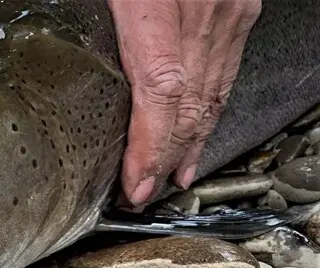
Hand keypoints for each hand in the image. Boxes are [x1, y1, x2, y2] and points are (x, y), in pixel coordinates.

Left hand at [107, 0, 261, 205]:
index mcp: (157, 12)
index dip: (150, 148)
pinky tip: (201, 131)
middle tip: (143, 193)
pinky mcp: (240, 10)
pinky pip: (226, 73)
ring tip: (173, 177)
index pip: (160, 96)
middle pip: (187, 107)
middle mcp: (202, 16)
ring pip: (211, 96)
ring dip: (191, 144)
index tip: (136, 184)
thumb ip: (102, 36)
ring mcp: (227, 15)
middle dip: (165, 159)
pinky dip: (211, 109)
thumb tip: (84, 88)